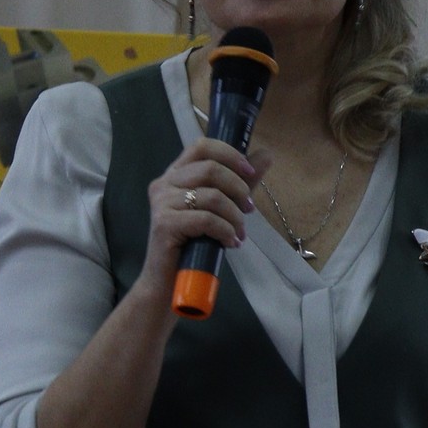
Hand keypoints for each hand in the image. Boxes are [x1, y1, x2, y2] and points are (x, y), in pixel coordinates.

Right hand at [139, 134, 260, 285]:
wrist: (168, 282)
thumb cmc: (194, 244)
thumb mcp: (222, 207)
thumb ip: (240, 181)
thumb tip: (266, 154)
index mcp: (176, 174)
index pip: (202, 146)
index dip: (230, 154)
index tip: (250, 171)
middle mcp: (164, 183)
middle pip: (211, 169)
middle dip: (239, 189)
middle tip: (249, 210)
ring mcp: (162, 203)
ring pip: (212, 196)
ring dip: (235, 216)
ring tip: (238, 233)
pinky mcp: (164, 224)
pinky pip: (207, 219)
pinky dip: (226, 231)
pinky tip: (230, 243)